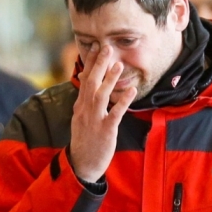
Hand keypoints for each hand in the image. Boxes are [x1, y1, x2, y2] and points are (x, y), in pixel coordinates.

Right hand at [69, 44, 136, 182]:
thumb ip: (85, 102)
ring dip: (110, 80)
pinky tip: (132, 91)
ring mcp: (95, 120)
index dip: (90, 63)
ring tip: (119, 64)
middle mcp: (85, 111)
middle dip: (99, 64)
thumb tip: (86, 86)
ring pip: (101, 95)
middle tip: (106, 47)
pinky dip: (123, 101)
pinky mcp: (106, 131)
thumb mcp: (80, 119)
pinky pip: (115, 114)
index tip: (95, 46)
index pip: (84, 80)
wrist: (82, 165)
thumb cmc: (85, 141)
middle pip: (91, 83)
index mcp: (80, 107)